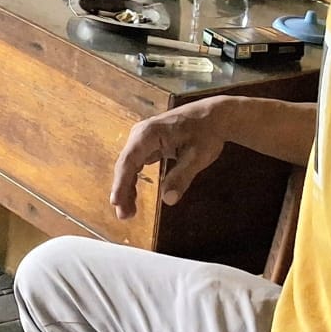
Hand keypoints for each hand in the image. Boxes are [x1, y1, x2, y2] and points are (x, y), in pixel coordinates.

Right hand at [110, 97, 228, 220]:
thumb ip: (181, 177)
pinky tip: (133, 196)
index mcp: (148, 134)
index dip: (121, 183)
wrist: (214, 115)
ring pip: (128, 166)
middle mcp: (140, 134)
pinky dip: (134, 180)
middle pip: (125, 165)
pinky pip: (136, 164)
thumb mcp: (197, 157)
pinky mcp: (148, 144)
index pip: (129, 161)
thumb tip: (168, 200)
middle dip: (122, 190)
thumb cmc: (206, 133)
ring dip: (126, 187)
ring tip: (127, 211)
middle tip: (123, 216)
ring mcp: (142, 138)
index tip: (116, 202)